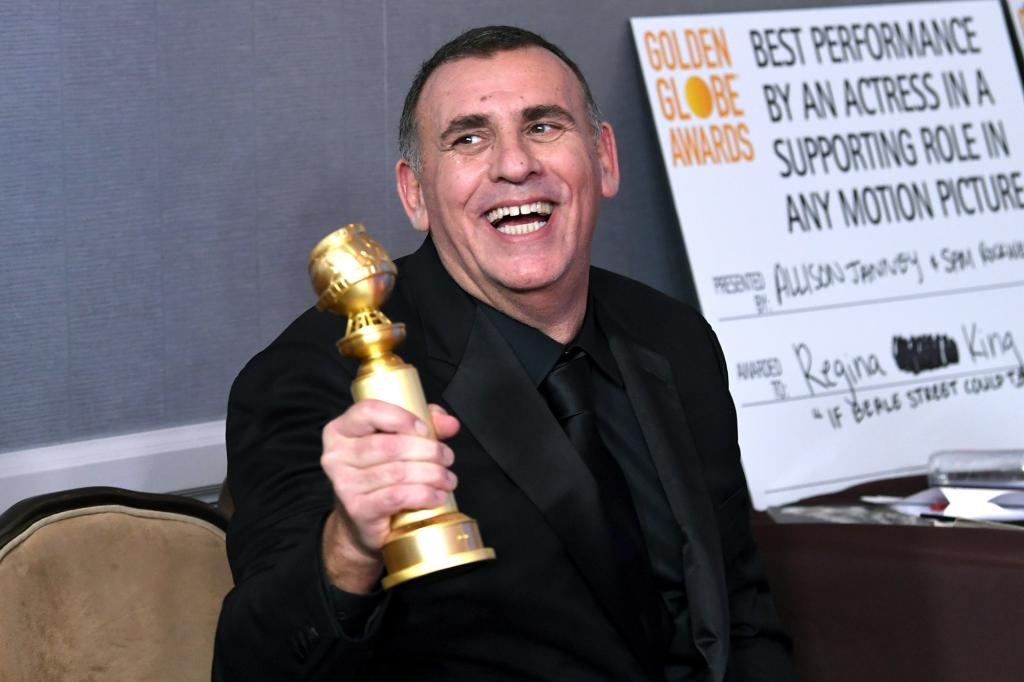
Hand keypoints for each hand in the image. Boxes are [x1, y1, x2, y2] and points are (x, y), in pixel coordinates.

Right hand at [320, 400, 459, 591]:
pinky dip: (423, 495)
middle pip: (390, 446)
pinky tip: (437, 496)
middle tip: (447, 458)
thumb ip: (425, 424)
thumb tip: (450, 423)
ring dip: (432, 475)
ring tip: (447, 479)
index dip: (401, 417)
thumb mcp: (398, 440)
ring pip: (398, 473)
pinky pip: (397, 497)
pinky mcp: (357, 510)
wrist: (363, 520)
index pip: (368, 411)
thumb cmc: (381, 472)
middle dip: (428, 450)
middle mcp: (336, 456)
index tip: (425, 429)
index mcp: (341, 430)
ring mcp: (344, 484)